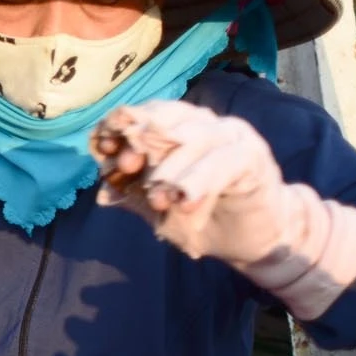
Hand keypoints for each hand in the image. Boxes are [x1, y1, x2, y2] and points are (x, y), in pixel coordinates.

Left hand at [92, 98, 355, 319]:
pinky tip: (185, 201)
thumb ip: (134, 195)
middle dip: (141, 142)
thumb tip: (103, 192)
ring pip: (195, 139)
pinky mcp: (253, 157)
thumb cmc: (204, 219)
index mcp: (179, 129)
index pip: (146, 115)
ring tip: (157, 196)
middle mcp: (205, 124)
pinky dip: (201, 181)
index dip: (121, 126)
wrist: (255, 239)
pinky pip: (224, 163)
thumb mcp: (159, 209)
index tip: (100, 145)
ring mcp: (231, 136)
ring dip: (171, 167)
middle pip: (168, 119)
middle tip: (123, 168)